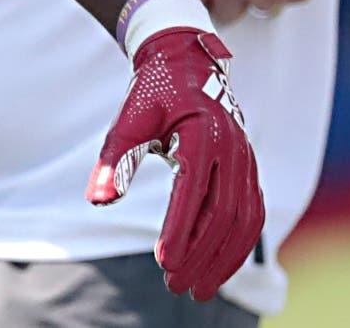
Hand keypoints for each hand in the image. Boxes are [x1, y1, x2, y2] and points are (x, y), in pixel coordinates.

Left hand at [87, 28, 264, 300]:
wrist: (185, 62)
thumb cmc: (152, 91)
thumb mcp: (128, 119)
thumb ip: (114, 160)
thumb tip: (97, 200)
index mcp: (204, 134)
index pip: (195, 193)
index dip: (180, 231)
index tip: (164, 263)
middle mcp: (233, 149)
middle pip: (224, 215)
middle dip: (201, 255)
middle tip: (176, 285)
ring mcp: (247, 161)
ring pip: (245, 221)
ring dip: (224, 259)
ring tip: (197, 288)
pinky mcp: (249, 171)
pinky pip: (252, 215)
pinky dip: (238, 246)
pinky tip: (217, 267)